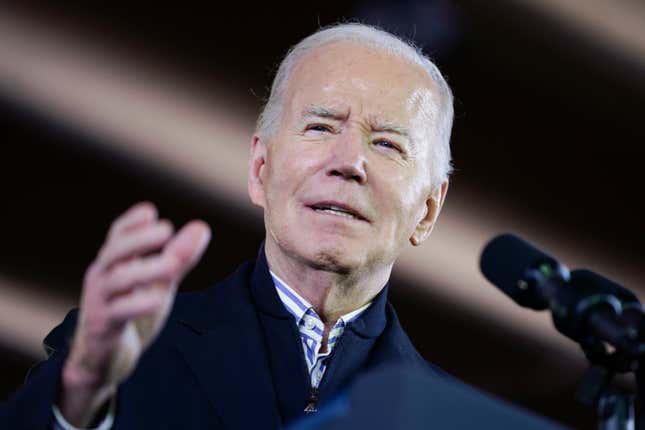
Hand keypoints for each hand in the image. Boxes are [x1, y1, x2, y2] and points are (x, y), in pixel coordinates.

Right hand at [59, 202, 210, 425]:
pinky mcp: (103, 327)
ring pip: (118, 280)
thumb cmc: (131, 312)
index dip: (131, 222)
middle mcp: (103, 277)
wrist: (102, 360)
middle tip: (166, 229)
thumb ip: (178, 257)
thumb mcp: (158, 283)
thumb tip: (202, 226)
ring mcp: (100, 301)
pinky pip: (117, 313)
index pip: (118, 235)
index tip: (150, 211)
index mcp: (115, 263)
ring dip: (146, 270)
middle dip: (140, 239)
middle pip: (115, 251)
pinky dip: (136, 305)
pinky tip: (156, 300)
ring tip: (172, 265)